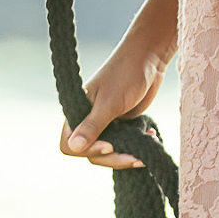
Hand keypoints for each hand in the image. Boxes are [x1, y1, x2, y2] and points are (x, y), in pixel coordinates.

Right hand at [58, 40, 169, 170]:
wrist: (148, 59)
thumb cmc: (125, 75)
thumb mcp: (109, 103)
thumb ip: (92, 126)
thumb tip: (73, 147)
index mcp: (77, 110)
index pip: (68, 144)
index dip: (87, 150)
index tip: (109, 146)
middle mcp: (88, 119)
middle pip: (90, 154)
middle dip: (113, 158)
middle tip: (134, 156)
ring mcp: (105, 123)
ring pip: (108, 154)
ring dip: (126, 156)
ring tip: (145, 151)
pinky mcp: (121, 125)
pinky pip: (123, 145)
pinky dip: (135, 147)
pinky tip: (150, 137)